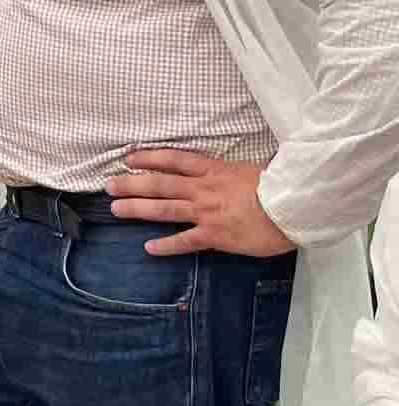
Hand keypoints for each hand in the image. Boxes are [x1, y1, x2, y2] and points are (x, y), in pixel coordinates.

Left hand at [105, 149, 296, 257]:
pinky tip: (149, 248)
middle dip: (131, 183)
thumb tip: (231, 166)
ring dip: (137, 209)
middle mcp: (204, 190)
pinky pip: (185, 241)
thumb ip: (235, 169)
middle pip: (160, 184)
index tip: (129, 157)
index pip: (174, 160)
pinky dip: (166, 245)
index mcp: (215, 170)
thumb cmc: (282, 185)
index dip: (149, 157)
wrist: (296, 207)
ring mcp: (207, 213)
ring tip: (116, 209)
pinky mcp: (216, 236)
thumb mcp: (256, 167)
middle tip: (108, 185)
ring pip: (164, 209)